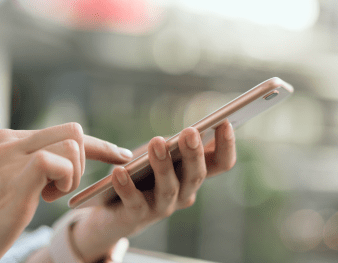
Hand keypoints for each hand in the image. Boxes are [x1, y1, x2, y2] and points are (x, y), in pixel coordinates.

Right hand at [0, 123, 131, 262]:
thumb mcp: (11, 181)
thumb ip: (35, 163)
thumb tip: (68, 158)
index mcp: (9, 140)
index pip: (63, 132)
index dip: (98, 145)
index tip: (121, 155)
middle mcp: (10, 141)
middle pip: (73, 131)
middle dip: (86, 160)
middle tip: (64, 187)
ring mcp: (11, 155)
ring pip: (72, 142)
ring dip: (74, 173)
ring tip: (50, 194)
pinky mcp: (16, 176)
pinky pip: (60, 160)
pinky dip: (66, 179)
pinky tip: (48, 197)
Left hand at [72, 121, 235, 261]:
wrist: (113, 211)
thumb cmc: (141, 174)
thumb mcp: (159, 154)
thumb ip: (175, 144)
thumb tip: (194, 128)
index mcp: (193, 176)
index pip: (221, 164)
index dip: (226, 145)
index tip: (225, 122)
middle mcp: (183, 194)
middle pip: (196, 175)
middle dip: (193, 153)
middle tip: (190, 131)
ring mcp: (161, 208)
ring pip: (168, 189)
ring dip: (163, 165)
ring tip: (156, 142)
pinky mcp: (135, 217)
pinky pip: (134, 202)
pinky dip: (127, 186)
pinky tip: (119, 171)